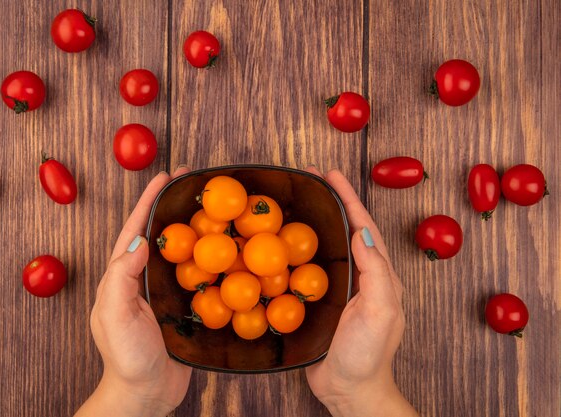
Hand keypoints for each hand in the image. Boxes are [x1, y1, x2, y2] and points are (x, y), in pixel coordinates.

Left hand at [76, 168, 192, 416]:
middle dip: (171, 207)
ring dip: (191, 229)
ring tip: (212, 209)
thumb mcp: (115, 316)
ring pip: (178, 252)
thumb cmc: (126, 357)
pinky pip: (195, 276)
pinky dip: (207, 259)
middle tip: (193, 185)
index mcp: (121, 276)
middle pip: (157, 234)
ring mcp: (162, 292)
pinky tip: (225, 252)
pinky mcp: (182, 307)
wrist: (146, 394)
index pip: (134, 230)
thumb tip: (139, 240)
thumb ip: (121, 278)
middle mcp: (142, 279)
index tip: (165, 177)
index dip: (148, 202)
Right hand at [304, 168, 417, 416]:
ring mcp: (340, 287)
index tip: (330, 174)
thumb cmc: (369, 353)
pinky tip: (281, 244)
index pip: (363, 226)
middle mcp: (359, 275)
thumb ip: (376, 273)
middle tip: (309, 178)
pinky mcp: (320, 300)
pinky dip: (298, 249)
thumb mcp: (380, 311)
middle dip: (330, 201)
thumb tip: (362, 233)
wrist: (349, 389)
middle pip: (345, 228)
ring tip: (294, 201)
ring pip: (327, 244)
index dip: (348, 198)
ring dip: (314, 220)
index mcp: (379, 274)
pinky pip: (309, 267)